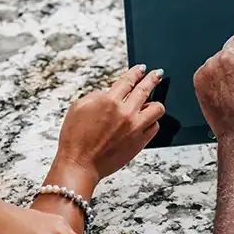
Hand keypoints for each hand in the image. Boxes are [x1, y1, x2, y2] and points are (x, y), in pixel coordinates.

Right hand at [56, 65, 164, 180]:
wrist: (80, 164)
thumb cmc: (75, 139)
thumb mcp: (78, 107)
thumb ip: (96, 96)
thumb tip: (109, 93)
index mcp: (109, 101)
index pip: (128, 81)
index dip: (136, 72)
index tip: (141, 68)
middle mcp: (125, 112)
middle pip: (145, 89)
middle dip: (153, 78)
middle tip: (157, 73)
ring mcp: (135, 127)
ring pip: (157, 108)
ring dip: (155, 102)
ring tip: (152, 102)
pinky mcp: (140, 142)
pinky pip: (154, 127)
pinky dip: (152, 122)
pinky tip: (147, 120)